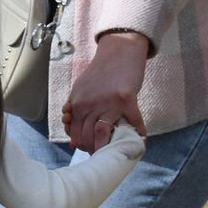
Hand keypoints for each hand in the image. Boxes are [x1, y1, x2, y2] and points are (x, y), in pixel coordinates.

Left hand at [62, 30, 149, 152]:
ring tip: (112, 152)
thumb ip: (73, 106)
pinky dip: (137, 134)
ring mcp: (108, 103)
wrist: (118, 53)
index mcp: (76, 102)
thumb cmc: (100, 73)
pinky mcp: (127, 100)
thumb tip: (68, 124)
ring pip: (102, 132)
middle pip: (86, 134)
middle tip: (100, 154)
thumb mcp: (80, 88)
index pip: (74, 130)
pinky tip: (140, 141)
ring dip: (107, 146)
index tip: (86, 149)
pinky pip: (133, 122)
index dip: (79, 143)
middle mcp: (89, 104)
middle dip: (92, 148)